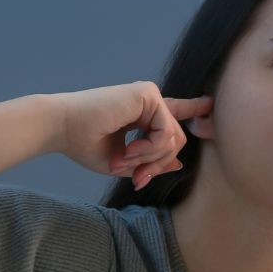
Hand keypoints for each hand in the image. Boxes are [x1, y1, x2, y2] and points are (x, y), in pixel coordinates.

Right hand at [49, 81, 213, 188]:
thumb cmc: (84, 144)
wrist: (63, 129)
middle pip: (176, 140)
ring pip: (174, 140)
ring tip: (125, 160)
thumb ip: (150, 162)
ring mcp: (150, 95)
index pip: (173, 113)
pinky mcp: (148, 94)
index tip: (210, 105)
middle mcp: (148, 101)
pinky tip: (129, 149)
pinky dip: (150, 150)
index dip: (193, 109)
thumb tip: (178, 164)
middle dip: (159, 164)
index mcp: (141, 113)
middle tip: (137, 177)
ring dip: (151, 159)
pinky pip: (166, 133)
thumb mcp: (123, 162)